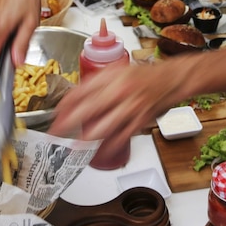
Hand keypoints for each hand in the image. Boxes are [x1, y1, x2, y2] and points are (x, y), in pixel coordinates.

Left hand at [49, 61, 186, 158]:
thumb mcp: (115, 71)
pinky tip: (98, 154)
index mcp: (109, 78)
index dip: (64, 106)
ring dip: (85, 140)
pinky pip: (121, 138)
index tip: (55, 116)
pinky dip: (108, 148)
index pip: (80, 92)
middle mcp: (118, 92)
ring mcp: (129, 108)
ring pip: (103, 127)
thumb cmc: (142, 75)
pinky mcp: (139, 121)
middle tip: (54, 134)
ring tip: (72, 149)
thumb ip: (96, 83)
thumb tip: (76, 97)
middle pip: (87, 110)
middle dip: (67, 124)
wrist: (170, 79)